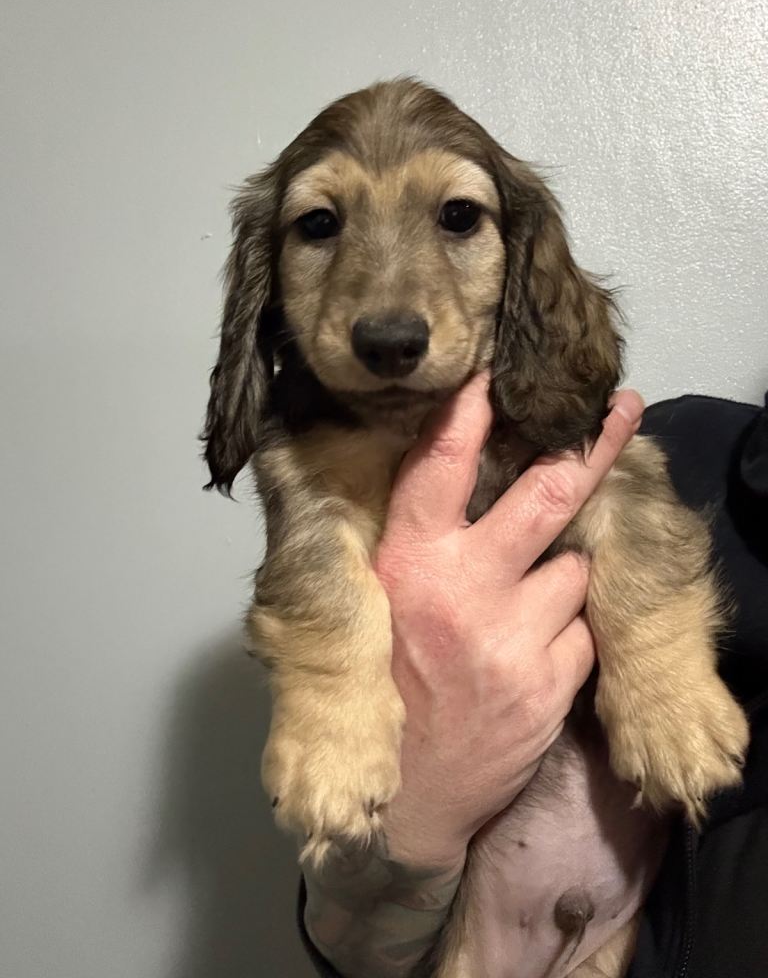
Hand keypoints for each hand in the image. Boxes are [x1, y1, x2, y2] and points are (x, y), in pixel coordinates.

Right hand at [374, 375, 643, 868]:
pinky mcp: (551, 681)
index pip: (439, 467)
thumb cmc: (378, 690)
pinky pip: (583, 627)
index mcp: (406, 566)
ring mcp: (515, 637)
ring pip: (575, 567)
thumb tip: (421, 488)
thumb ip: (390, 550)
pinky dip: (568, 627)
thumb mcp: (361, 611)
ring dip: (562, 570)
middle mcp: (464, 590)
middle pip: (548, 497)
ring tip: (529, 595)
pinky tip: (535, 646)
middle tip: (621, 410)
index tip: (496, 375)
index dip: (469, 413)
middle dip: (591, 449)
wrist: (403, 796)